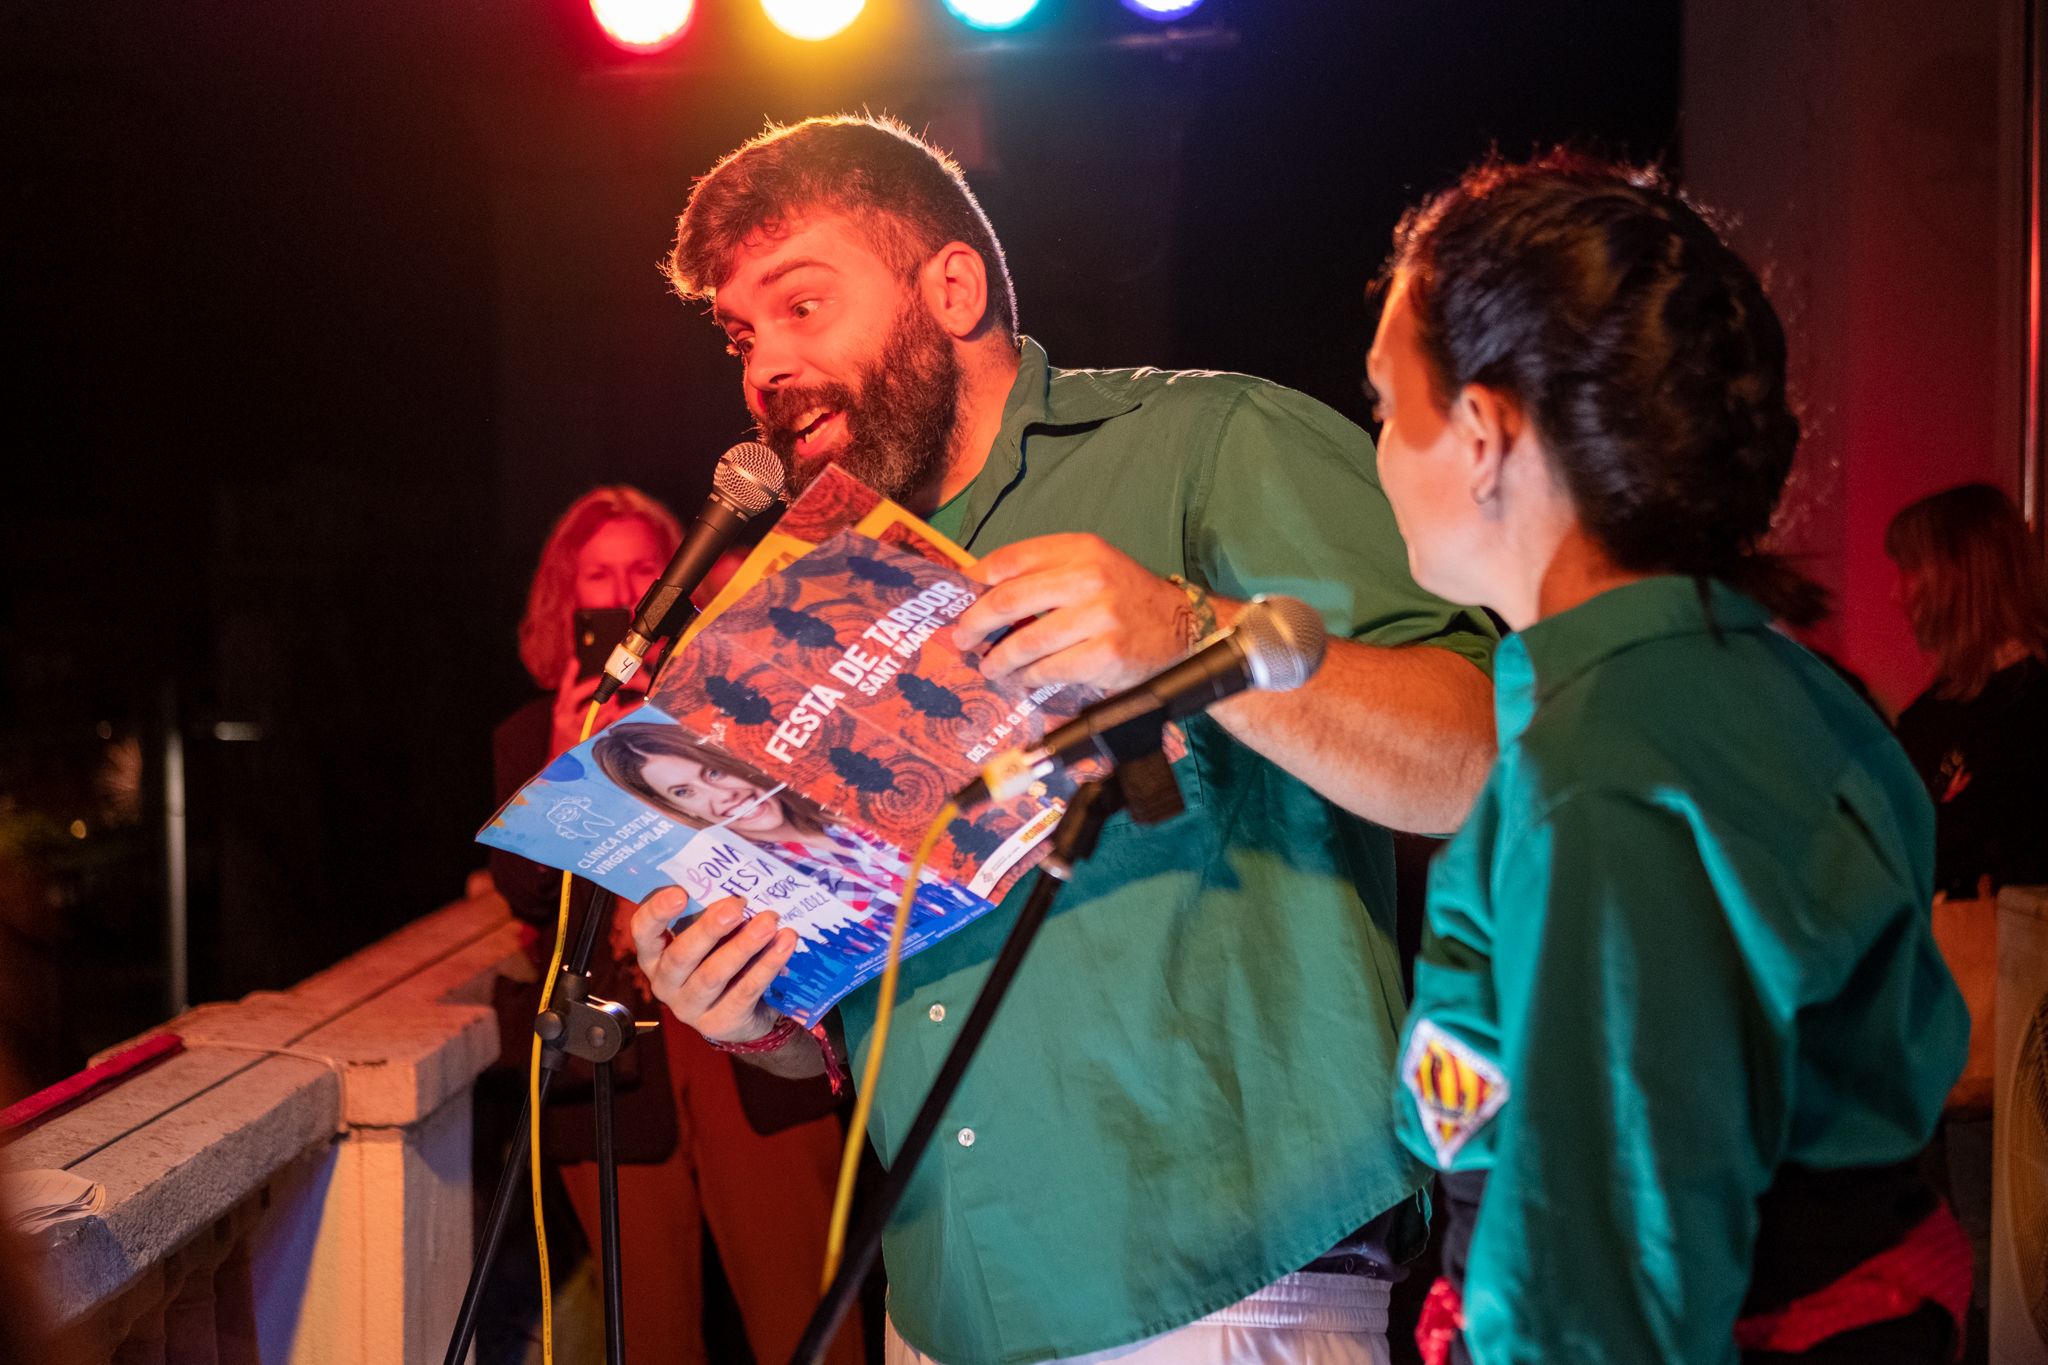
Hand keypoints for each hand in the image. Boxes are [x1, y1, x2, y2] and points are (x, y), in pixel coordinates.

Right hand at [548, 660, 638, 757]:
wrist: (560, 764)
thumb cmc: (566, 734)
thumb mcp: (564, 713)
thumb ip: (570, 691)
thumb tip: (574, 661)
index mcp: (560, 710)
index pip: (563, 689)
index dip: (569, 674)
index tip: (576, 662)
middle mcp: (565, 718)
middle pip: (576, 696)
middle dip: (593, 686)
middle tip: (606, 680)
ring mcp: (577, 730)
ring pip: (592, 711)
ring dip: (607, 702)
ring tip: (615, 699)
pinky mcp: (589, 740)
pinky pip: (605, 724)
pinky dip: (616, 715)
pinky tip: (624, 709)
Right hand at [628, 888, 798, 1043]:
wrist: (742, 1014)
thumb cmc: (720, 959)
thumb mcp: (710, 938)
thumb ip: (713, 914)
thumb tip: (738, 881)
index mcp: (654, 955)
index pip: (643, 932)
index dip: (657, 912)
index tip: (680, 892)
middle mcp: (665, 982)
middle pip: (680, 955)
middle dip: (709, 928)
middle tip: (736, 905)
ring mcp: (689, 1007)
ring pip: (714, 974)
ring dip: (744, 945)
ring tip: (768, 922)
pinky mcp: (720, 1022)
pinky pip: (745, 990)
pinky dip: (767, 965)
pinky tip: (785, 943)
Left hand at [951, 534, 1190, 691]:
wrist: (1180, 626)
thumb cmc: (1124, 597)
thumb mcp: (1091, 566)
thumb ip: (1046, 572)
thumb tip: (982, 590)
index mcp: (1080, 549)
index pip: (1011, 559)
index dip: (975, 579)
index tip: (958, 596)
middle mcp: (1089, 577)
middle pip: (1009, 599)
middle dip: (975, 623)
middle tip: (962, 639)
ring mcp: (1099, 617)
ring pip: (1026, 642)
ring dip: (999, 659)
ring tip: (989, 666)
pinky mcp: (1106, 654)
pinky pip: (1050, 669)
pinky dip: (1028, 678)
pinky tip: (1021, 680)